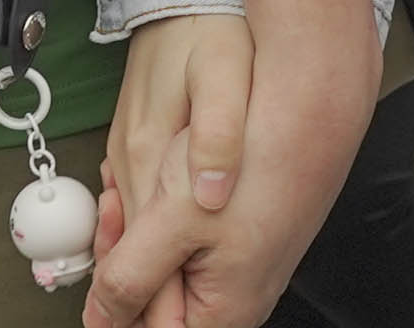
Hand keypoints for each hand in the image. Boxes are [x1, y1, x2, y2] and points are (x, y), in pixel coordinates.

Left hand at [92, 8, 365, 327]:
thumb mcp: (173, 220)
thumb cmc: (258, 158)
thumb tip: (102, 318)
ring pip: (169, 264)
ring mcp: (242, 264)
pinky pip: (188, 238)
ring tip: (132, 191)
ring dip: (140, 232)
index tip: (100, 260)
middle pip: (157, 299)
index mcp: (223, 311)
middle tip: (112, 210)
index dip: (113, 301)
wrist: (312, 107)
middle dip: (123, 256)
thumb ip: (130, 277)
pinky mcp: (242, 234)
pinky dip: (163, 214)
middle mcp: (237, 296)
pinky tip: (159, 184)